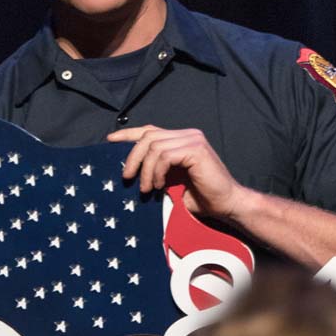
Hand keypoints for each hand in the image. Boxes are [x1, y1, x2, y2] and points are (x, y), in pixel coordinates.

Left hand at [107, 125, 246, 217]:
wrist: (225, 205)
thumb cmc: (199, 197)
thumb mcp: (170, 181)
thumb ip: (155, 170)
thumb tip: (128, 169)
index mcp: (181, 139)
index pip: (149, 130)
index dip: (128, 134)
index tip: (109, 142)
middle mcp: (187, 134)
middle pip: (148, 136)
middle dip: (132, 157)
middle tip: (127, 178)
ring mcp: (193, 140)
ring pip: (154, 146)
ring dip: (145, 169)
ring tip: (146, 189)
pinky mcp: (196, 149)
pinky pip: (165, 155)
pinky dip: (156, 171)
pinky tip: (158, 186)